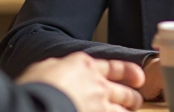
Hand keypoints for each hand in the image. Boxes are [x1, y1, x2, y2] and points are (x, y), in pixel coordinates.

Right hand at [16, 52, 144, 111]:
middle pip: (125, 92)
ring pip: (124, 110)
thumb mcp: (46, 68)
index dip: (129, 72)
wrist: (35, 104)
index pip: (114, 68)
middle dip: (132, 98)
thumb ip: (59, 68)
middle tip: (134, 101)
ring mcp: (100, 105)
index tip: (139, 77)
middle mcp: (97, 84)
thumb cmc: (35, 86)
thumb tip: (59, 71)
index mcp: (84, 66)